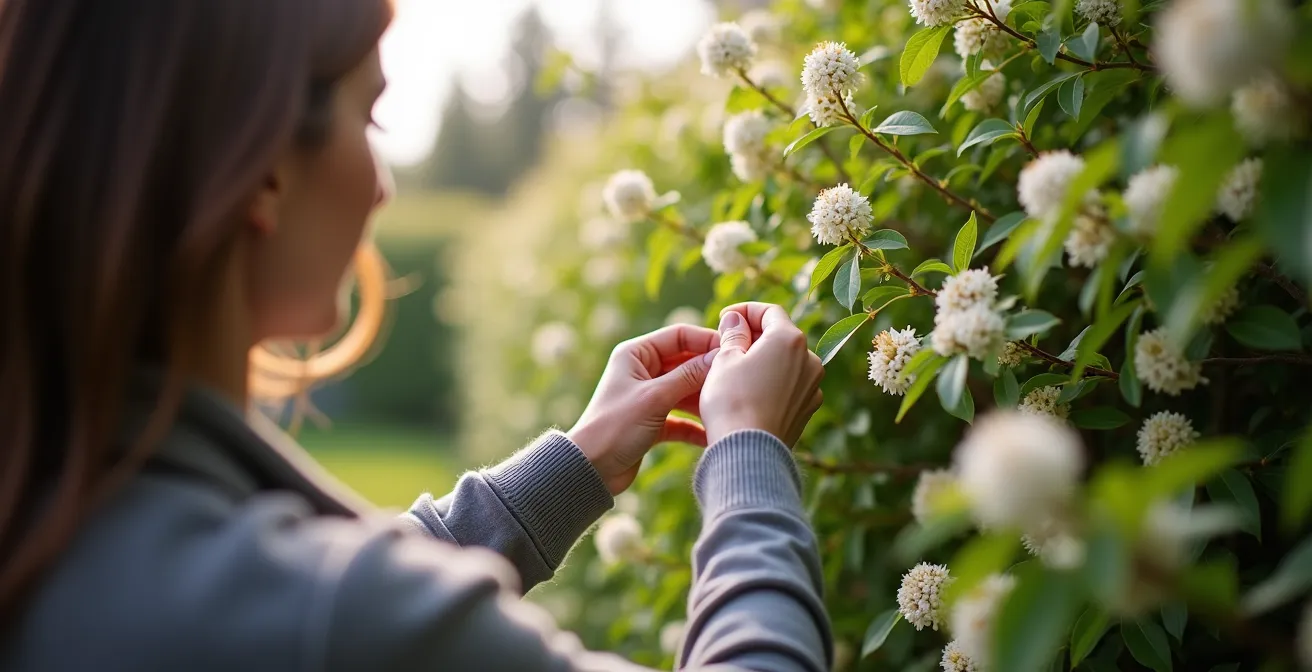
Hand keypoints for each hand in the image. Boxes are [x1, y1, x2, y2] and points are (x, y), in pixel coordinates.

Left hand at [568, 324, 719, 494]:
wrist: (590, 469)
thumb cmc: (615, 427)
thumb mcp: (655, 398)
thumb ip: (688, 376)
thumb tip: (719, 356)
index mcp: (636, 354)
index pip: (678, 336)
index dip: (705, 341)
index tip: (732, 350)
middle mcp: (642, 371)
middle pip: (685, 363)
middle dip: (708, 372)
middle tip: (734, 381)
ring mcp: (648, 397)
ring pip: (685, 390)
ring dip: (704, 399)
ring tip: (726, 406)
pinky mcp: (653, 422)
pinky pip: (681, 417)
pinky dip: (695, 424)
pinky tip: (712, 434)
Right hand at [700, 303, 823, 447]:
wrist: (748, 452)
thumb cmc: (732, 401)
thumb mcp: (724, 360)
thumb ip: (733, 333)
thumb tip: (736, 319)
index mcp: (789, 339)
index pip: (769, 311)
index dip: (745, 310)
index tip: (724, 318)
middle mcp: (809, 359)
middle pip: (780, 336)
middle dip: (754, 336)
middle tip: (726, 345)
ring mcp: (812, 386)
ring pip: (786, 362)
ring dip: (764, 360)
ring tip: (737, 371)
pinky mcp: (808, 409)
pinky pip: (790, 386)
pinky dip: (772, 382)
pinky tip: (751, 393)